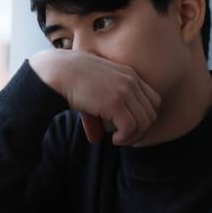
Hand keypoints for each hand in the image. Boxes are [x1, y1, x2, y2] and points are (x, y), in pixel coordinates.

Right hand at [29, 49, 160, 145]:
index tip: (128, 128)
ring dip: (133, 137)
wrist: (57, 72)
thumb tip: (96, 139)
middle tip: (123, 138)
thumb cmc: (70, 82)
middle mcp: (131, 81)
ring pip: (144, 123)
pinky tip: (114, 139)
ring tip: (118, 140)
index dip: (144, 118)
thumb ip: (97, 117)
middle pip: (152, 114)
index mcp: (129, 75)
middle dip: (141, 131)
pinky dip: (125, 138)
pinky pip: (131, 127)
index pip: (153, 101)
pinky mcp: (115, 102)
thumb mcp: (89, 97)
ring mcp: (124, 90)